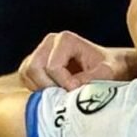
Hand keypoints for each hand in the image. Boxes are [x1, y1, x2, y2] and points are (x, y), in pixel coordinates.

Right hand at [19, 32, 136, 89]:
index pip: (53, 67)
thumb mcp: (107, 73)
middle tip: (65, 96)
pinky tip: (55, 94)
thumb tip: (71, 88)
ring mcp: (40, 52)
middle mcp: (49, 42)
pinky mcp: (35, 63)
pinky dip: (36, 89)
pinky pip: (25, 79)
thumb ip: (90, 79)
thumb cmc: (111, 68)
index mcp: (65, 40)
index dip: (64, 83)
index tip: (78, 91)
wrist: (110, 67)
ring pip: (26, 74)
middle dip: (49, 86)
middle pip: (33, 68)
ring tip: (62, 95)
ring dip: (41, 89)